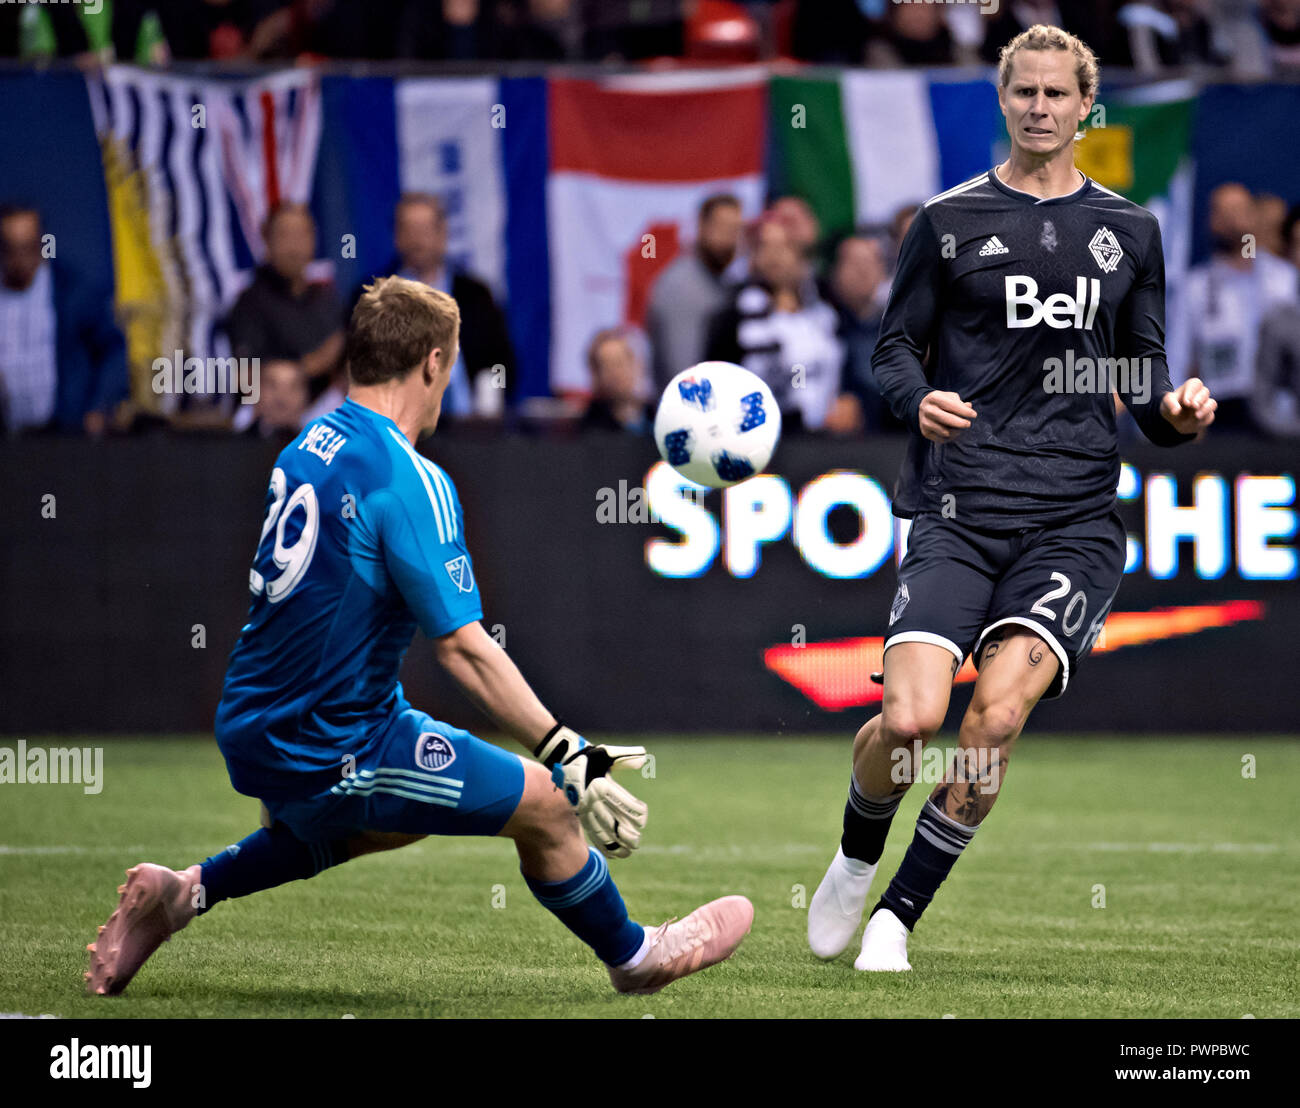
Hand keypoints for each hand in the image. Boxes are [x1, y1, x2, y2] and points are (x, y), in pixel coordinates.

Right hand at [535, 725, 647, 858]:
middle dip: (625, 834)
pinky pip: (591, 833)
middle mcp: (591, 799)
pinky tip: (613, 855)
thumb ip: (625, 757)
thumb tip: (644, 759)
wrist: (567, 761)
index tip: (643, 818)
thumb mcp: (608, 754)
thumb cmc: (592, 758)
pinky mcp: (581, 815)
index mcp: (600, 785)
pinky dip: (602, 846)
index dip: (634, 813)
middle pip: (611, 822)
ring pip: (600, 832)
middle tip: (637, 841)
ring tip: (628, 852)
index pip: (621, 803)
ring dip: (615, 844)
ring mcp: (585, 809)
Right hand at [918, 390, 975, 442]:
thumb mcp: (949, 397)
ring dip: (956, 431)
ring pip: (945, 431)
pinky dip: (950, 438)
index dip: (964, 411)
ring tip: (960, 429)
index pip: (951, 405)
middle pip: (947, 419)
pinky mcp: (925, 432)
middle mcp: (927, 410)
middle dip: (961, 423)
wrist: (923, 408)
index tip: (974, 415)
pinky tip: (954, 433)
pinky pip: (941, 439)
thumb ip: (959, 402)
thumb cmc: (941, 402)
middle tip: (968, 424)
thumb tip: (969, 407)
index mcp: (934, 398)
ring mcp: (924, 422)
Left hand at [1160, 377, 1215, 434]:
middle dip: (1199, 399)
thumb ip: (1170, 404)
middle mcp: (1200, 395)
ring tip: (1197, 416)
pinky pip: (1210, 416)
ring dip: (1205, 409)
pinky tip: (1197, 421)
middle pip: (1205, 392)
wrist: (1174, 423)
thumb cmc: (1171, 408)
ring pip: (1212, 403)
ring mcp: (1205, 405)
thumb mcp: (1166, 404)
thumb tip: (1176, 411)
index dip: (1192, 391)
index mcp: (1190, 388)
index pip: (1195, 383)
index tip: (1186, 402)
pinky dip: (1204, 418)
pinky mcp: (1208, 415)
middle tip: (1194, 406)